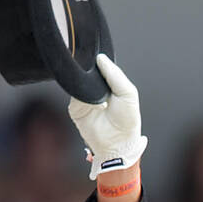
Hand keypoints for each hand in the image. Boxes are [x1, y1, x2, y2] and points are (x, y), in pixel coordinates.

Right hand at [68, 53, 147, 180]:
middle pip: (85, 72)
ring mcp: (83, 99)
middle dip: (89, 70)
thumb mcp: (128, 93)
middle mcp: (94, 90)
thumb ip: (116, 75)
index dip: (98, 61)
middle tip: (96, 72)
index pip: (98, 66)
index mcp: (107, 84)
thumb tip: (101, 58)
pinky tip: (94, 102)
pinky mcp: (75, 108)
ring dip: (86, 83)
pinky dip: (83, 96)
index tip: (98, 57)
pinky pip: (74, 95)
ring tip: (98, 91)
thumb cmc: (127, 122)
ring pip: (78, 82)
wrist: (118, 144)